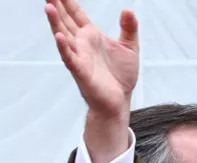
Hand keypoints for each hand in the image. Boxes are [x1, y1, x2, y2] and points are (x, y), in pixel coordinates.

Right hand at [45, 0, 138, 117]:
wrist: (119, 100)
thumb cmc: (121, 75)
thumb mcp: (130, 47)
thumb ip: (129, 28)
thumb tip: (128, 9)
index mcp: (92, 35)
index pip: (76, 14)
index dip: (68, 2)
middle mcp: (82, 43)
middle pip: (66, 21)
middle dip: (57, 6)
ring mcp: (79, 56)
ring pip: (64, 36)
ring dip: (55, 22)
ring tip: (49, 6)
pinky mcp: (81, 71)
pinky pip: (70, 59)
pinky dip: (64, 48)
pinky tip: (59, 37)